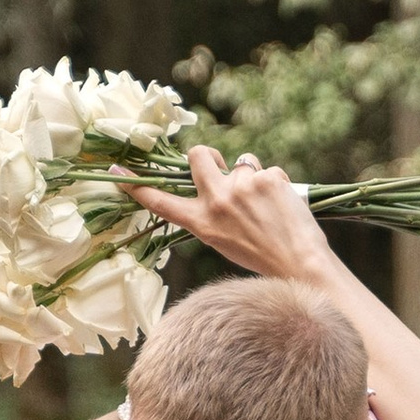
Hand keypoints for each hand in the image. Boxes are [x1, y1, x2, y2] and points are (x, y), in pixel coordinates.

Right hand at [124, 142, 337, 289]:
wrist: (300, 264)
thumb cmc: (262, 257)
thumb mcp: (223, 240)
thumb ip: (212, 211)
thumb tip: (214, 182)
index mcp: (201, 223)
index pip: (162, 203)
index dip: (138, 187)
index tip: (118, 173)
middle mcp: (217, 201)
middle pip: (198, 155)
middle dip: (207, 156)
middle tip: (220, 168)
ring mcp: (242, 186)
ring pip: (241, 162)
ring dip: (250, 176)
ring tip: (264, 204)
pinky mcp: (267, 177)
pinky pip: (267, 169)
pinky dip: (274, 183)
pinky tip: (282, 205)